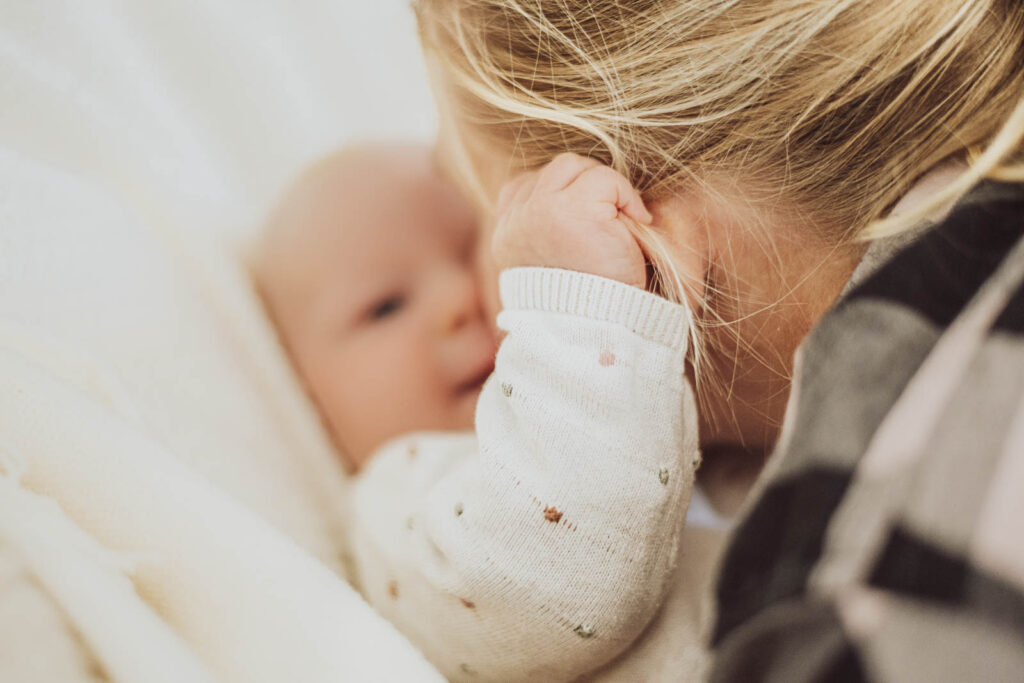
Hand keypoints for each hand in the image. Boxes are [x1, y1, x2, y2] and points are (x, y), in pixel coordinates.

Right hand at [492, 153, 651, 288]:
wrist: (595, 329)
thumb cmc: (584, 302)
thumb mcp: (550, 262)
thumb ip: (546, 228)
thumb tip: (570, 195)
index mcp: (506, 233)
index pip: (527, 185)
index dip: (565, 194)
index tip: (587, 224)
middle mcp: (515, 220)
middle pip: (556, 170)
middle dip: (588, 185)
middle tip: (611, 220)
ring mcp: (540, 211)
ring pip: (576, 166)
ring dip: (604, 186)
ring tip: (620, 220)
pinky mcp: (573, 210)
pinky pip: (605, 179)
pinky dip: (626, 195)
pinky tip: (637, 222)